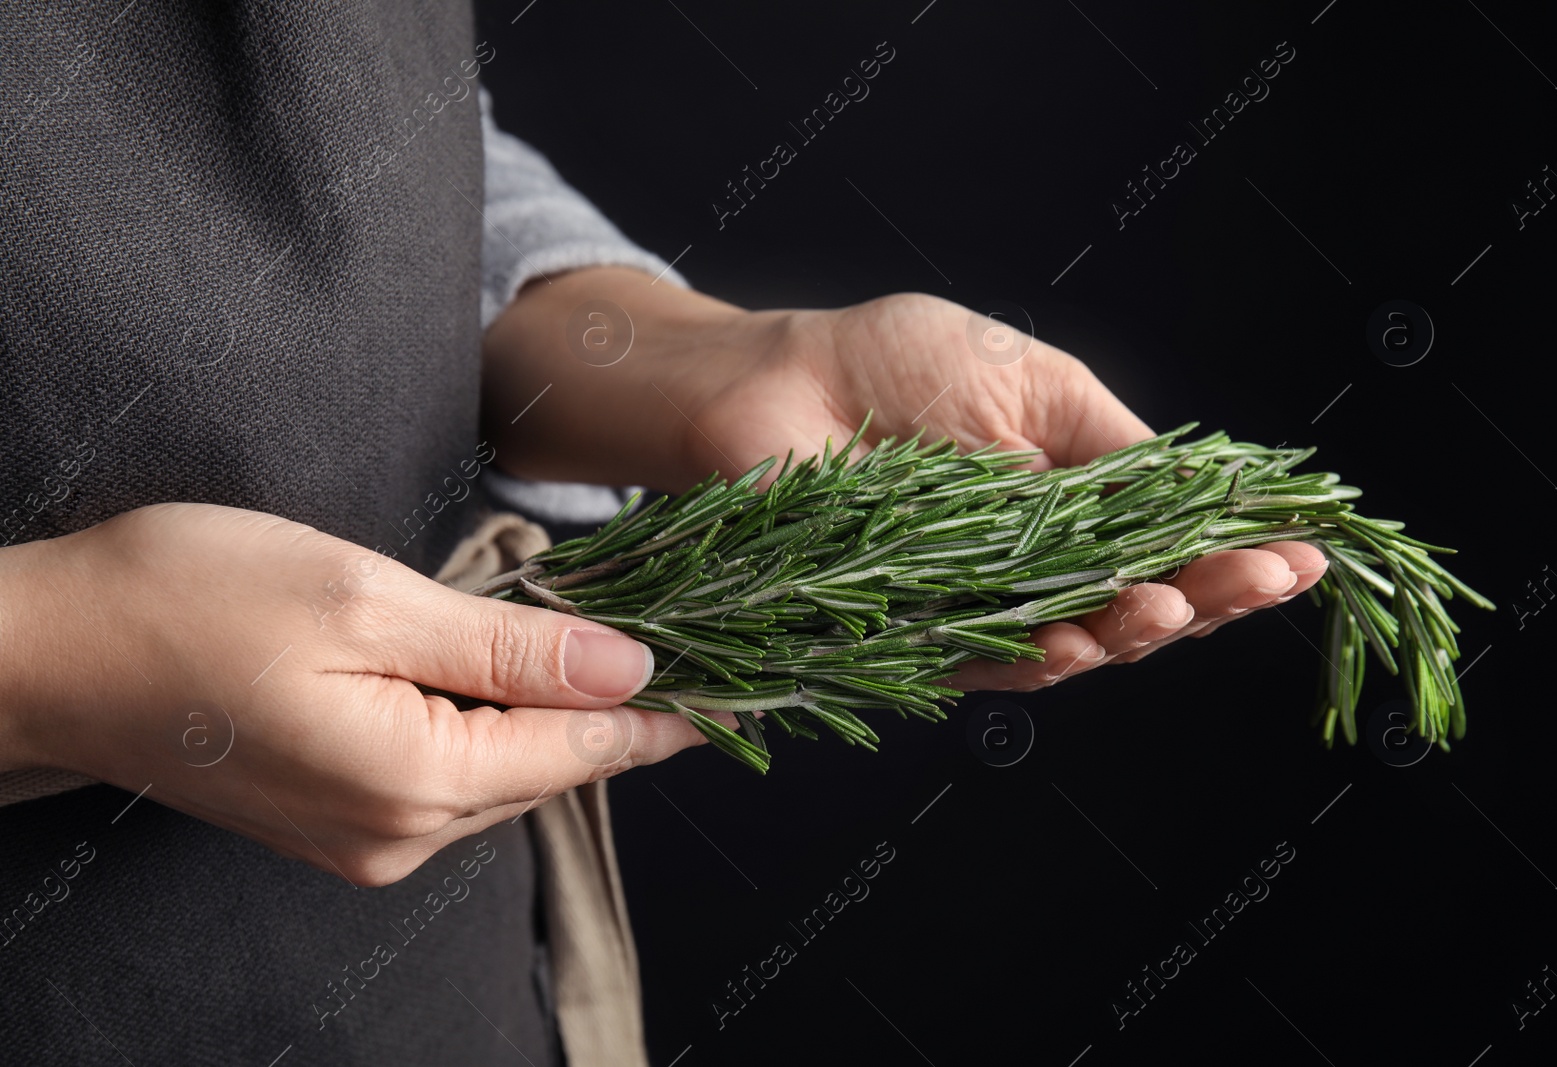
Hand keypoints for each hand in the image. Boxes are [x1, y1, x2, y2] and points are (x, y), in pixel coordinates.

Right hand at [0, 503, 735, 884]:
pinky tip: (520, 685)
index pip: (585, 747)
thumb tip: (626, 667)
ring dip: (562, 718)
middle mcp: (402, 833)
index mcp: (418, 779)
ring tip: (630, 660)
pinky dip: (500, 730)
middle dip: (627, 712)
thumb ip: (508, 648)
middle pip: (553, 765)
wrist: (56, 652)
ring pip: (507, 773)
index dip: (672, 714)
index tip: (749, 692)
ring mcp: (368, 838)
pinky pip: (455, 778)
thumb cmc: (194, 600)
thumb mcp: (369, 603)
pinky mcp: (340, 820)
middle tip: (705, 653)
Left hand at [669, 291, 1326, 692]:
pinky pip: (985, 663)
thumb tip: (1212, 493)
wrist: (774, 379)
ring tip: (1173, 607)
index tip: (1302, 552)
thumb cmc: (895, 363)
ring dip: (1133, 633)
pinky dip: (1037, 658)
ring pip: (1076, 643)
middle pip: (1139, 606)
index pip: (1172, 545)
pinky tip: (1080, 641)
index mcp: (1074, 502)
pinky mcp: (913, 635)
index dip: (1235, 555)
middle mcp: (1036, 565)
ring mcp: (978, 605)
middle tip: (1258, 581)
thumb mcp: (1031, 382)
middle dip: (1207, 600)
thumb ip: (1112, 449)